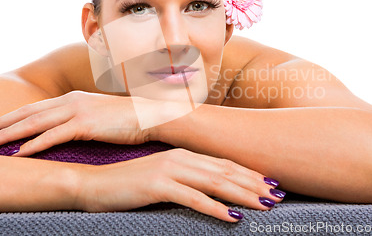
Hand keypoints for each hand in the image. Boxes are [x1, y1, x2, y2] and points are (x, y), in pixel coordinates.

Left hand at [0, 91, 157, 155]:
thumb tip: (70, 131)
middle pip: (28, 112)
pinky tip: (19, 153)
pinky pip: (53, 136)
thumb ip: (82, 119)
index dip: (12, 116)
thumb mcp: (101, 115)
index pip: (35, 107)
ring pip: (35, 123)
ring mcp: (77, 111)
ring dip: (10, 134)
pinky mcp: (85, 124)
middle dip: (1, 123)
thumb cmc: (129, 118)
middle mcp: (71, 100)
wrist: (152, 115)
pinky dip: (33, 145)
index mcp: (73, 98)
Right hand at [77, 148, 285, 221]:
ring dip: (243, 195)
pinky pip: (193, 198)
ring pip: (215, 183)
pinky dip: (216, 208)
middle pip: (226, 172)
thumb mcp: (160, 178)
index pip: (223, 164)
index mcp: (183, 155)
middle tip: (278, 194)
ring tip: (266, 204)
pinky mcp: (158, 185)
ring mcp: (169, 170)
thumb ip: (183, 180)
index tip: (270, 183)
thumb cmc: (127, 185)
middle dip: (254, 184)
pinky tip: (234, 217)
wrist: (92, 184)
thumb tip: (207, 191)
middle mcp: (180, 158)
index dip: (249, 174)